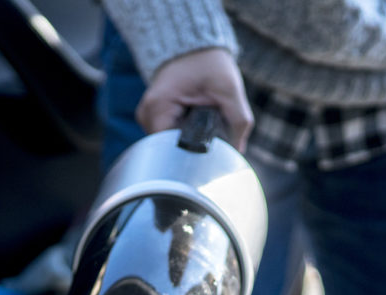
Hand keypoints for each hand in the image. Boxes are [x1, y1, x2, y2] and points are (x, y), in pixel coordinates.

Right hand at [136, 48, 253, 151]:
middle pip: (165, 149)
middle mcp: (146, 113)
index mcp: (158, 106)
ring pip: (165, 144)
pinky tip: (193, 127)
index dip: (187, 154)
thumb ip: (238, 121)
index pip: (165, 148)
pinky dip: (180, 134)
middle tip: (210, 141)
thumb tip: (237, 152)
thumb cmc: (209, 64)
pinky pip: (165, 136)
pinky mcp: (152, 117)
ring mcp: (146, 116)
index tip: (206, 155)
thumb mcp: (229, 89)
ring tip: (202, 129)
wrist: (194, 47)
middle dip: (189, 148)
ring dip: (184, 141)